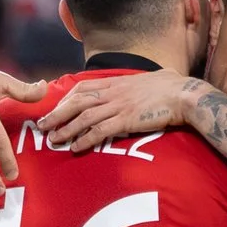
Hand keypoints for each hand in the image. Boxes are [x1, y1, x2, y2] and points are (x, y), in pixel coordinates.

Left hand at [39, 71, 197, 152]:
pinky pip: (100, 130)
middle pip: (76, 101)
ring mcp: (119, 105)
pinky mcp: (126, 120)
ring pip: (84, 117)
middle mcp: (114, 92)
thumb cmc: (172, 87)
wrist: (184, 94)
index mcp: (117, 81)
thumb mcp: (149, 79)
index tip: (56, 108)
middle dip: (57, 114)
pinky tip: (75, 147)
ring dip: (66, 129)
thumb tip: (141, 85)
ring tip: (53, 140)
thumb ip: (137, 84)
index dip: (66, 98)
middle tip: (42, 125)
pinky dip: (85, 139)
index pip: (83, 87)